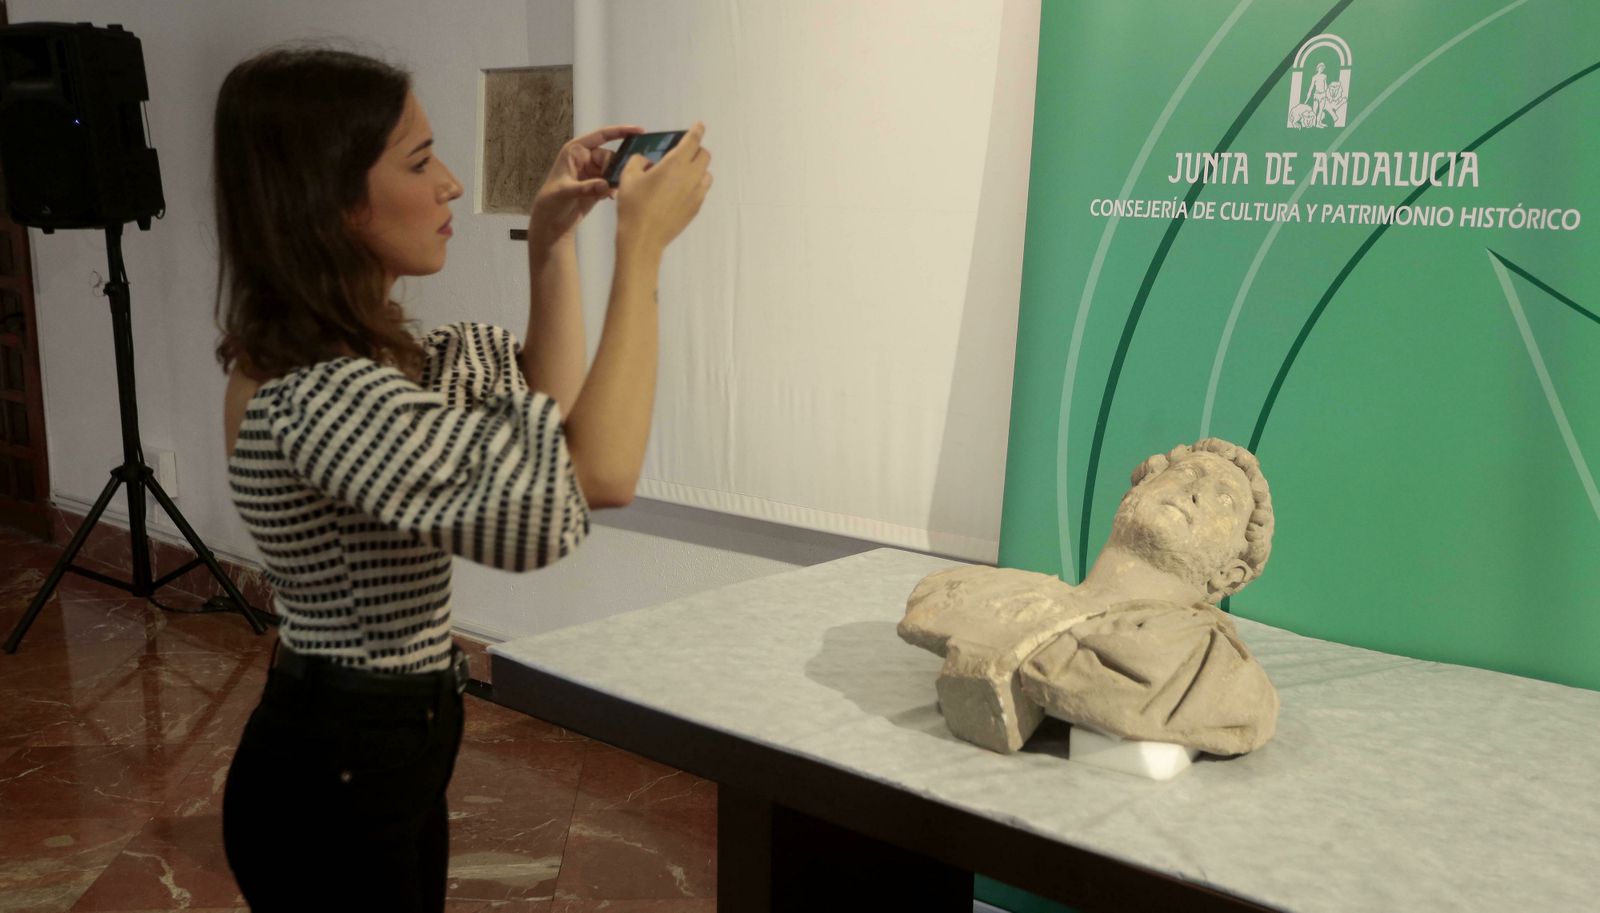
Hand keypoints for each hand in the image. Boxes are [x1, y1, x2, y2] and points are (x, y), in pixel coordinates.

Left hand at [528, 124, 642, 245]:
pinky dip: (615, 188)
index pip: (601, 136)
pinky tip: (610, 197)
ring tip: (612, 192)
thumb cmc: (550, 201)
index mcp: (576, 151)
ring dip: (616, 179)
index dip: (620, 131)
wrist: (551, 221)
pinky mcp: (599, 184)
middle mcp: (586, 158)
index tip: (639, 131)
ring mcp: (593, 171)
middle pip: (610, 156)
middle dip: (616, 167)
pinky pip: (614, 181)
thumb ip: (586, 188)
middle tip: (616, 182)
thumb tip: (606, 185)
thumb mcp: (565, 192)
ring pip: (614, 169)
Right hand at [614, 122, 712, 251]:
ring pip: (706, 173)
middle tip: (684, 152)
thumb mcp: (628, 176)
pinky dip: (696, 184)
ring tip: (683, 172)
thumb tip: (647, 161)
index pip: (692, 141)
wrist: (643, 238)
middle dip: (696, 149)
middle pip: (704, 155)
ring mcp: (696, 194)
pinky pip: (702, 190)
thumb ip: (639, 161)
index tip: (699, 125)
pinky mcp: (696, 208)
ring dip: (698, 168)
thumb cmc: (633, 206)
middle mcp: (690, 176)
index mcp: (675, 164)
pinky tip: (681, 190)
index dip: (697, 130)